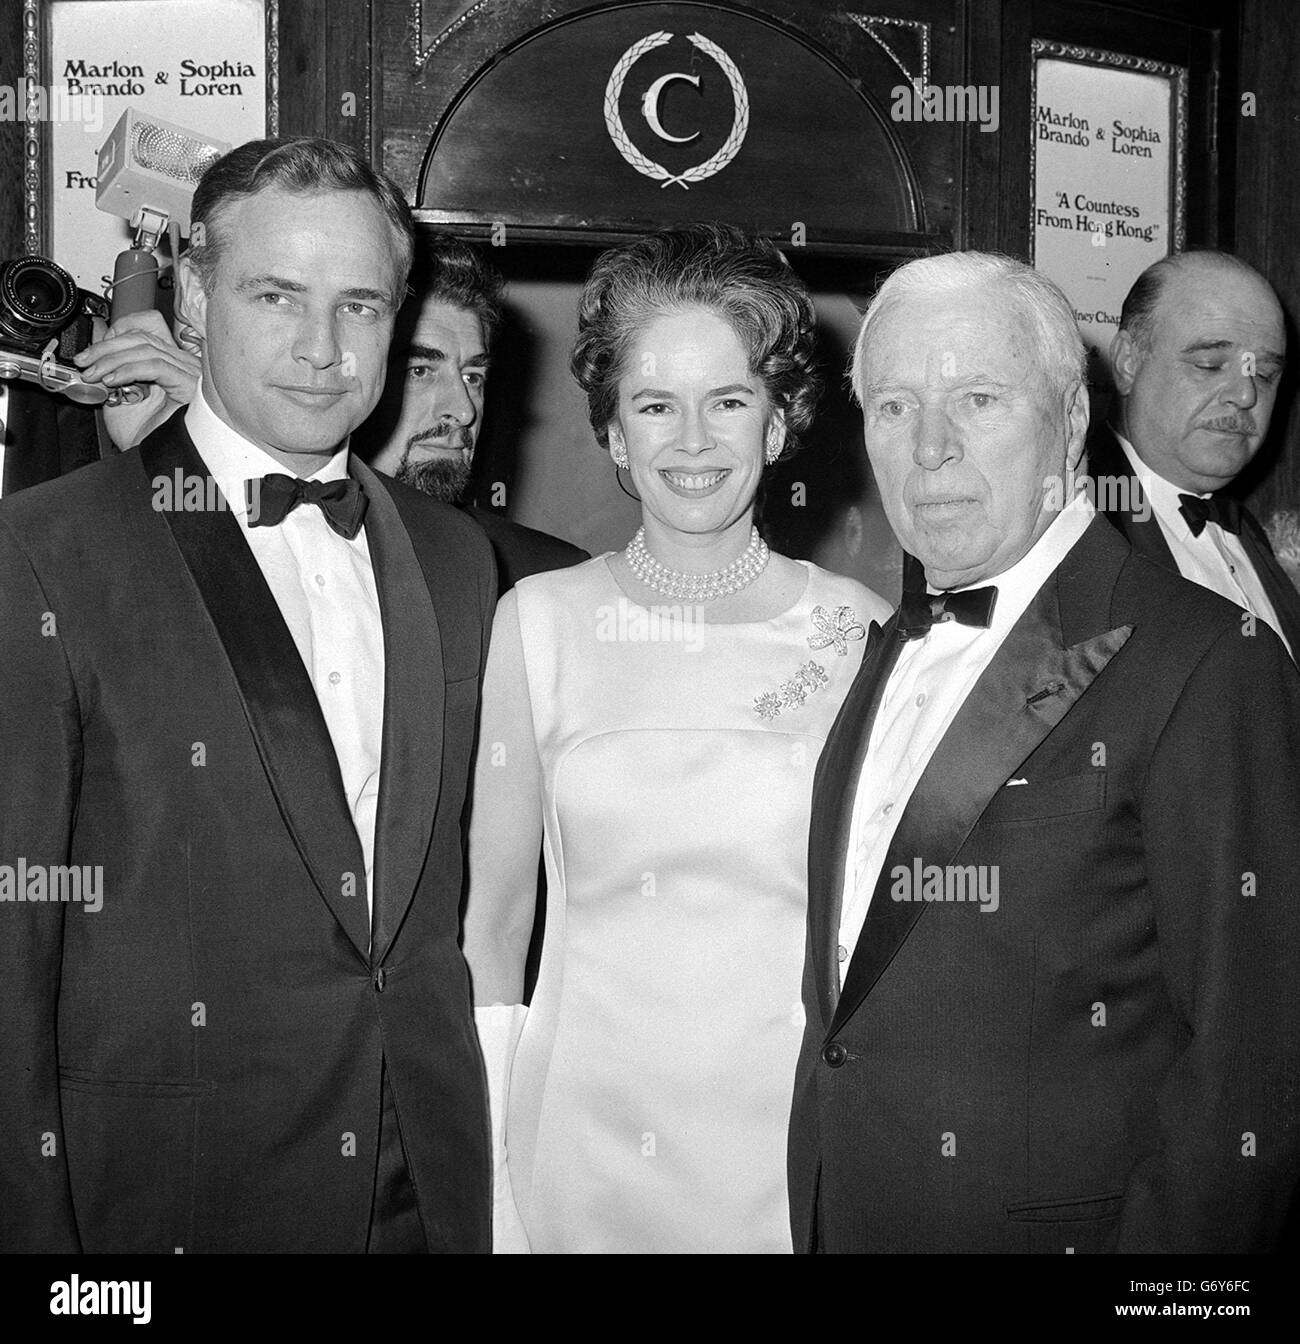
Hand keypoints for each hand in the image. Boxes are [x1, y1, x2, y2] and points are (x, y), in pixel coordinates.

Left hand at [74, 310, 200, 450]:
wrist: (156, 462)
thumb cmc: (145, 437)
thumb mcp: (120, 394)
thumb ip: (113, 369)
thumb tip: (96, 345)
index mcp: (171, 366)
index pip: (145, 334)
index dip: (115, 337)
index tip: (90, 353)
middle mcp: (185, 367)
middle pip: (143, 339)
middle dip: (106, 348)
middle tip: (84, 362)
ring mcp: (190, 374)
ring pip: (147, 349)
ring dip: (112, 360)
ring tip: (94, 375)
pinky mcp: (190, 385)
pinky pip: (156, 366)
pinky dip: (129, 369)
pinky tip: (112, 381)